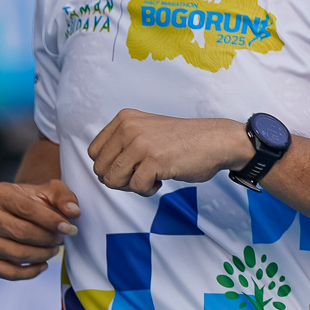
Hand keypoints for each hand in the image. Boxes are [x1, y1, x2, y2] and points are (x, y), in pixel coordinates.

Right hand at [0, 178, 78, 279]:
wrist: (19, 213)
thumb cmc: (37, 201)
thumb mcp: (52, 192)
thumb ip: (65, 198)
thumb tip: (73, 212)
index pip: (27, 209)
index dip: (51, 221)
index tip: (69, 229)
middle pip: (21, 233)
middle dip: (47, 239)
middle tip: (60, 239)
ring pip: (16, 254)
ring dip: (42, 255)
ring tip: (53, 249)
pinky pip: (8, 272)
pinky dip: (29, 272)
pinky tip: (42, 264)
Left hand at [88, 110, 252, 194]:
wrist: (215, 140)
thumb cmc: (182, 141)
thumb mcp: (145, 131)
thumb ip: (122, 145)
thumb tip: (102, 173)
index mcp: (124, 119)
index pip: (94, 152)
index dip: (109, 167)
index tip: (130, 168)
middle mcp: (128, 128)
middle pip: (101, 169)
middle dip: (119, 180)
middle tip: (140, 176)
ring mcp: (140, 143)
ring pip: (113, 180)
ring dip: (132, 186)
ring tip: (150, 177)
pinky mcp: (154, 160)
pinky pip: (136, 187)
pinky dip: (148, 190)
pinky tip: (161, 179)